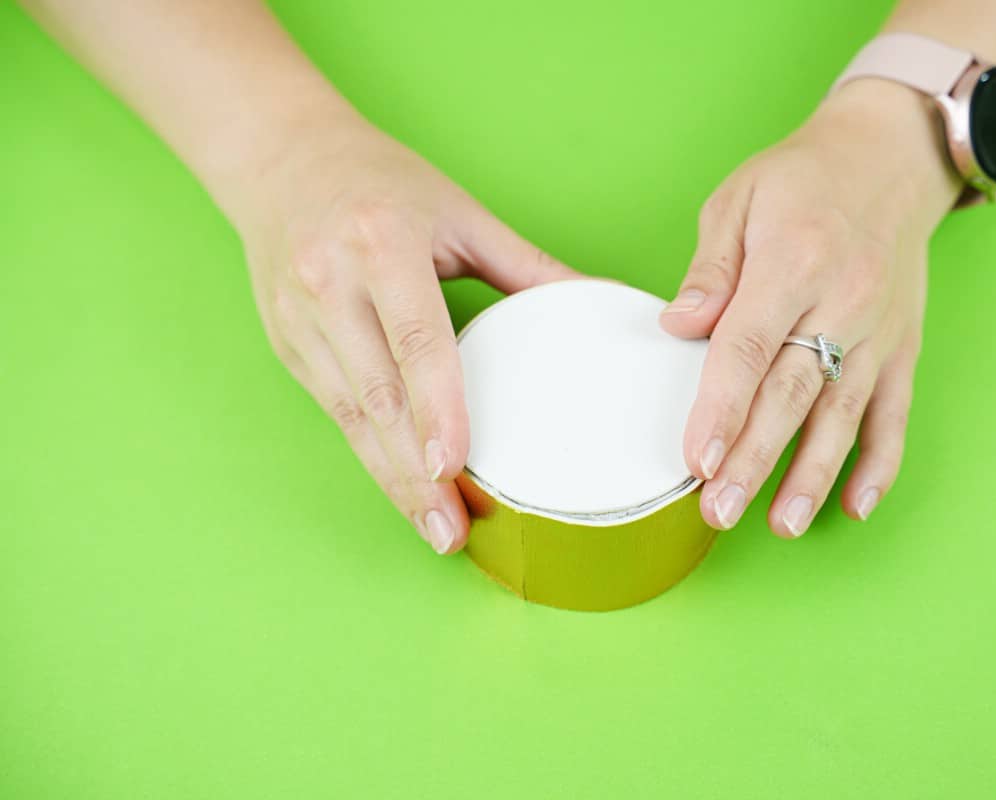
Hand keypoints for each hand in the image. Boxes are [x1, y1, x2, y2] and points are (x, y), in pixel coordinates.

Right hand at [233, 114, 576, 553]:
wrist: (278, 156)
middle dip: (414, 474)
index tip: (453, 467)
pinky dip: (370, 454)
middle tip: (453, 531)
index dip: (436, 409)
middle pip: (377, 396)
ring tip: (434, 528)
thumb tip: (602, 298)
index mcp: (380, 244)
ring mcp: (299, 319)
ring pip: (350, 416)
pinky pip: (333, 410)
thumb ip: (527, 266)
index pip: (415, 340)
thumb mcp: (459, 213)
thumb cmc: (379, 181)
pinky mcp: (286, 345)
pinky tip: (400, 486)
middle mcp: (330, 284)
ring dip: (391, 478)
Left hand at [661, 79, 961, 535]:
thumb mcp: (737, 200)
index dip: (721, 409)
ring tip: (781, 525)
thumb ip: (710, 271)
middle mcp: (843, 300)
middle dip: (755, 459)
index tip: (697, 460)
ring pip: (844, 413)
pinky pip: (894, 411)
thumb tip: (678, 327)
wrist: (890, 157)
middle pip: (792, 394)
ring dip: (812, 474)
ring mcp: (879, 329)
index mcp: (792, 261)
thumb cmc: (801, 179)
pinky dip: (880, 462)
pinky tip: (856, 504)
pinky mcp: (904, 345)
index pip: (748, 349)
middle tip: (718, 511)